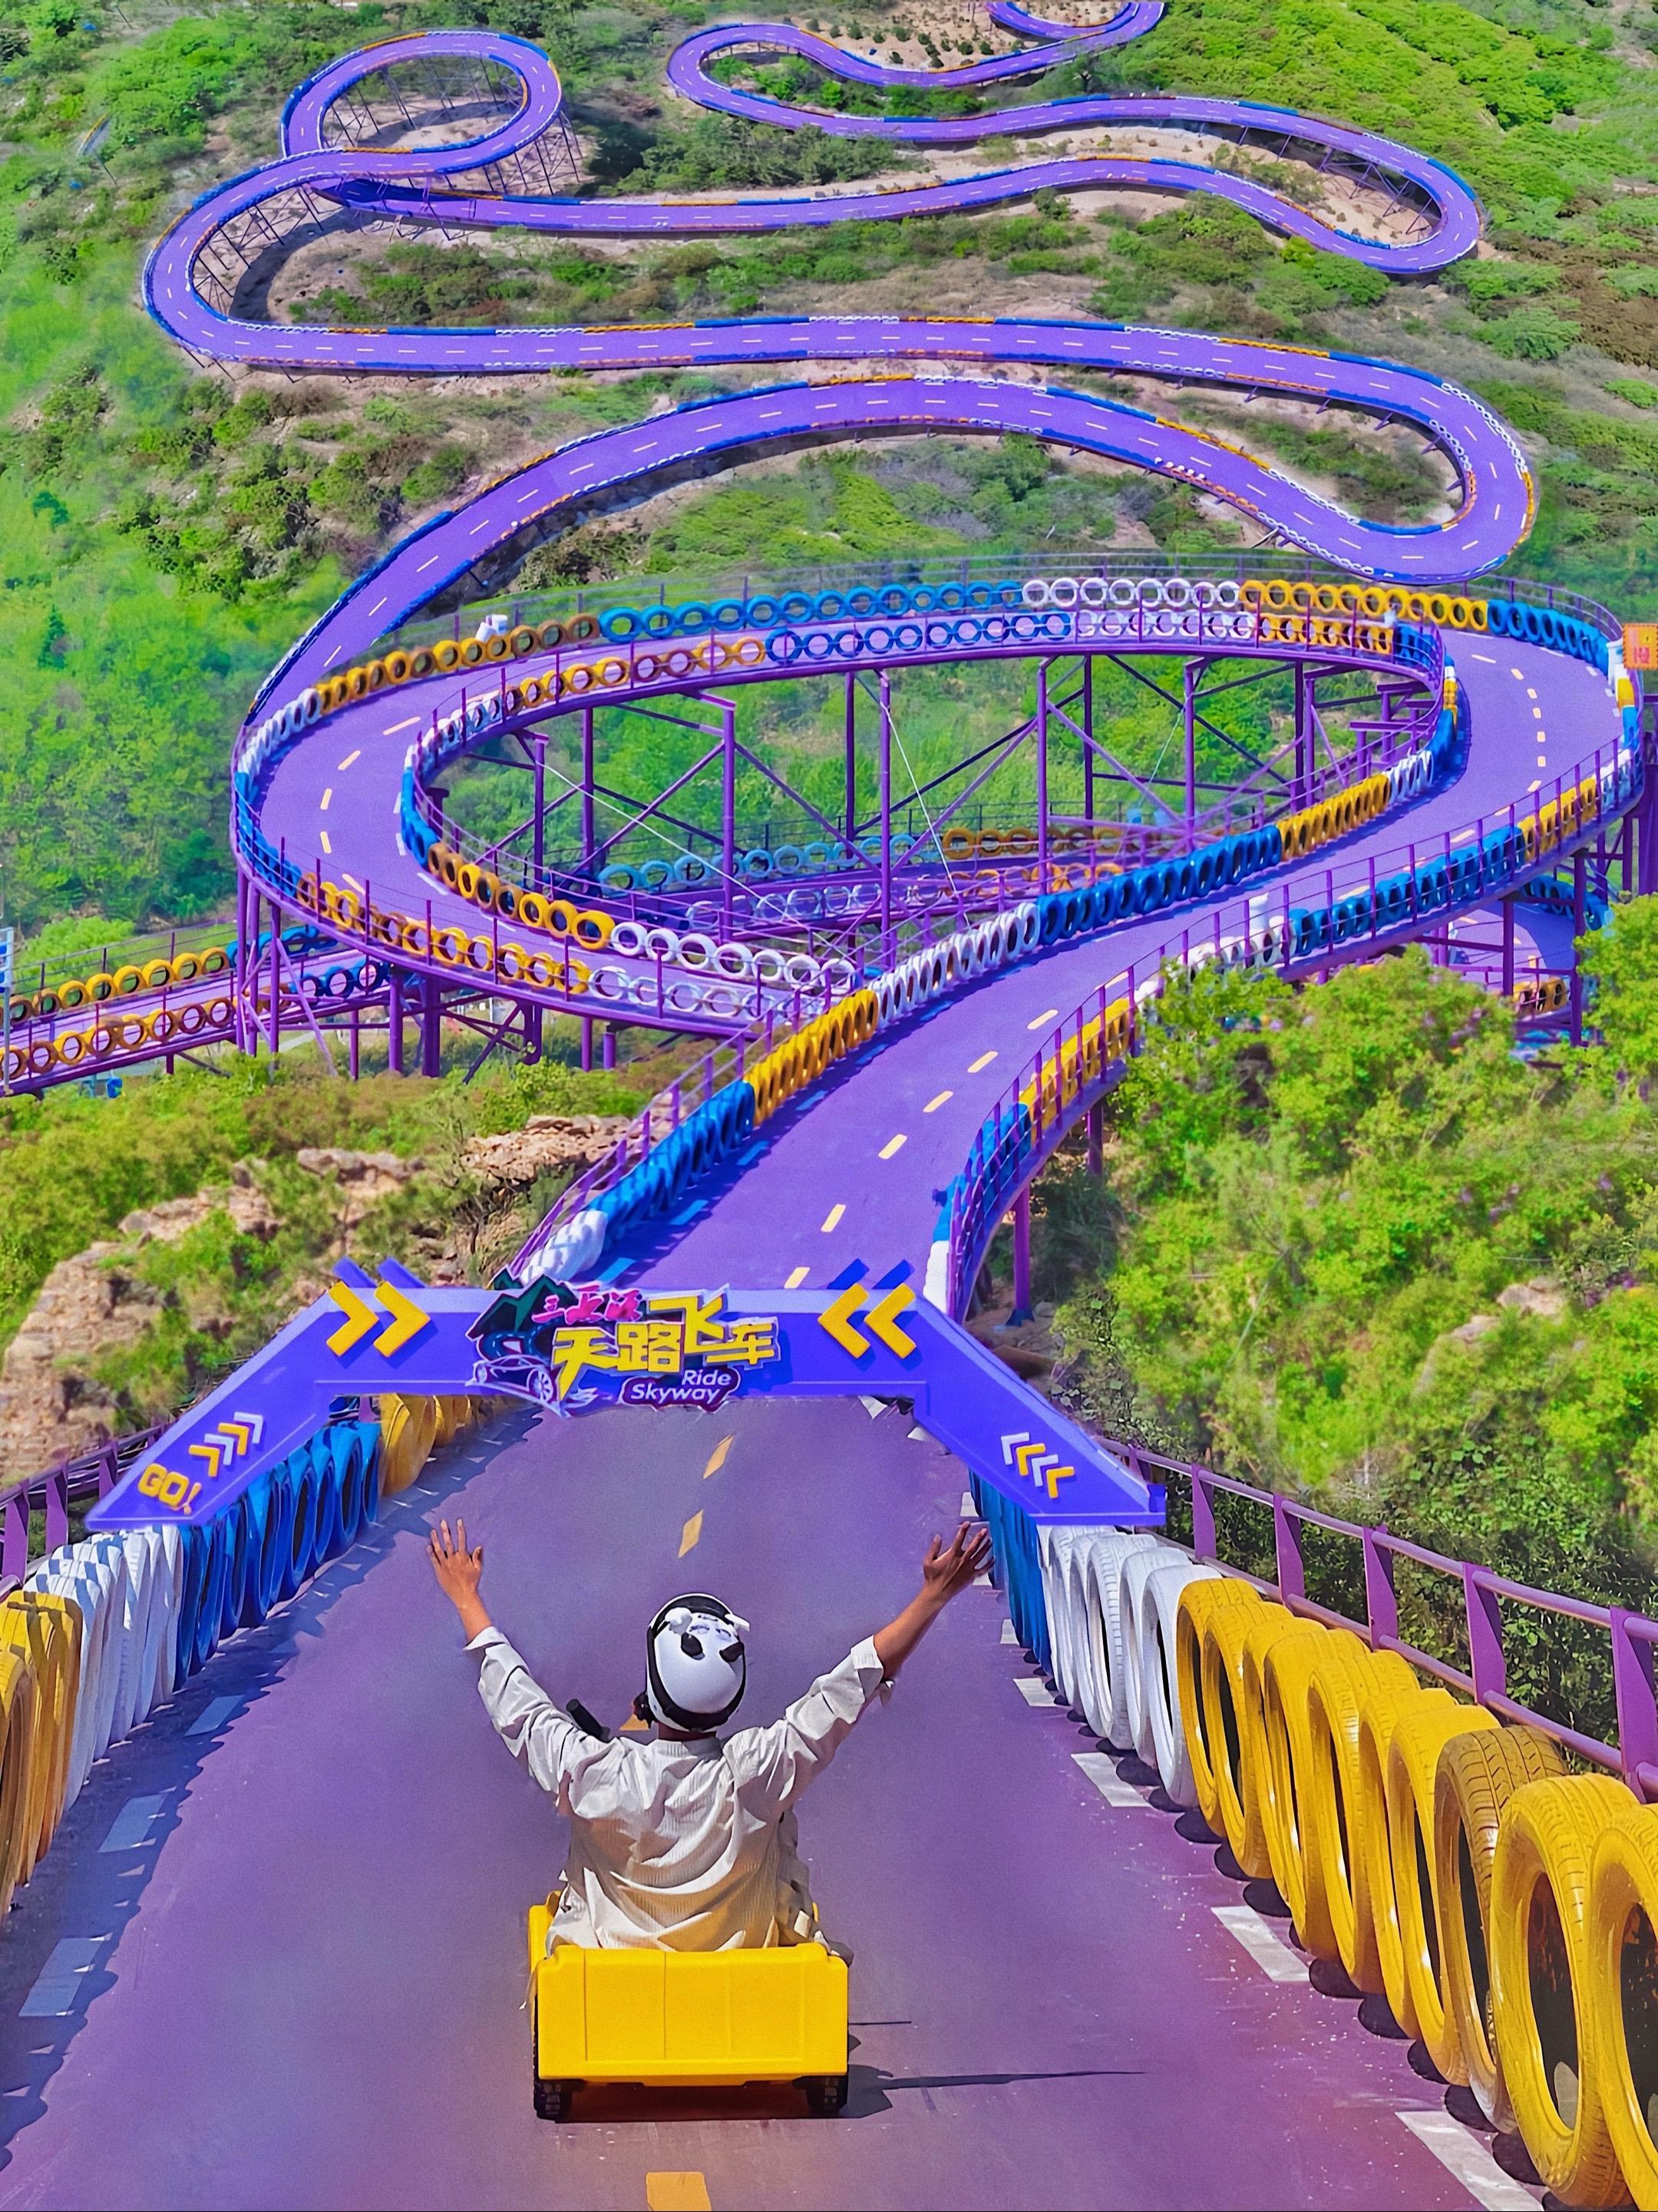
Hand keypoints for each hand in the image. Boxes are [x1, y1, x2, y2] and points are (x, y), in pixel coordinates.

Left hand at [428, 1517, 490, 1639]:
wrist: (464, 1595)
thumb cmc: (472, 1582)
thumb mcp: (478, 1568)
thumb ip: (478, 1556)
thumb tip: (479, 1546)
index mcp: (463, 1557)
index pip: (462, 1539)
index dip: (460, 1529)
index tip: (458, 1521)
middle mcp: (453, 1559)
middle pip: (449, 1542)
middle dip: (446, 1531)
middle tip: (443, 1522)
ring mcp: (445, 1565)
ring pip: (439, 1549)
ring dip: (436, 1539)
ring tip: (433, 1531)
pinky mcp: (439, 1571)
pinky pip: (434, 1560)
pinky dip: (430, 1553)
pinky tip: (428, 1546)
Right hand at [920, 1523, 992, 1607]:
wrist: (937, 1593)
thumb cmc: (931, 1577)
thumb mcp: (928, 1561)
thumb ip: (933, 1548)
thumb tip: (938, 1536)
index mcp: (952, 1555)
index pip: (959, 1539)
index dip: (963, 1530)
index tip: (968, 1523)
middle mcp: (962, 1561)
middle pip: (973, 1547)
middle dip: (980, 1537)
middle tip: (985, 1530)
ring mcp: (968, 1569)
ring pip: (980, 1556)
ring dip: (986, 1548)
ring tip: (990, 1541)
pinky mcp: (971, 1577)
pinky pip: (983, 1569)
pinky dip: (989, 1564)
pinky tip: (994, 1559)